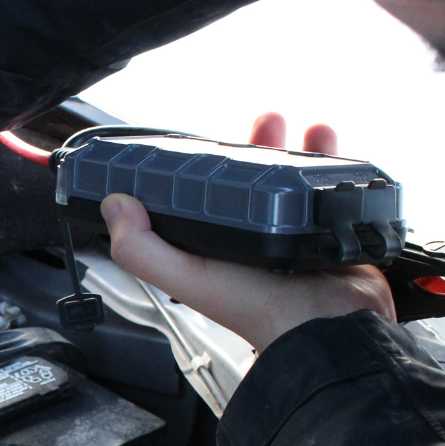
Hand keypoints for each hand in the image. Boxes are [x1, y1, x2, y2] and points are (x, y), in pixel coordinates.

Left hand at [101, 113, 394, 352]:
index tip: (200, 140)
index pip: (203, 197)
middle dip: (254, 146)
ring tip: (295, 125)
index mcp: (219, 243)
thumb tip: (114, 206)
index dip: (199, 169)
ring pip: (292, 178)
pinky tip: (327, 139)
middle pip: (253, 180)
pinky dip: (330, 162)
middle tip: (263, 122)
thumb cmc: (259, 309)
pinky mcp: (329, 229)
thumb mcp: (187, 277)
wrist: (328, 323)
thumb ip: (144, 250)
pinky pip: (329, 188)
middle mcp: (256, 235)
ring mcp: (295, 231)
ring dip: (293, 146)